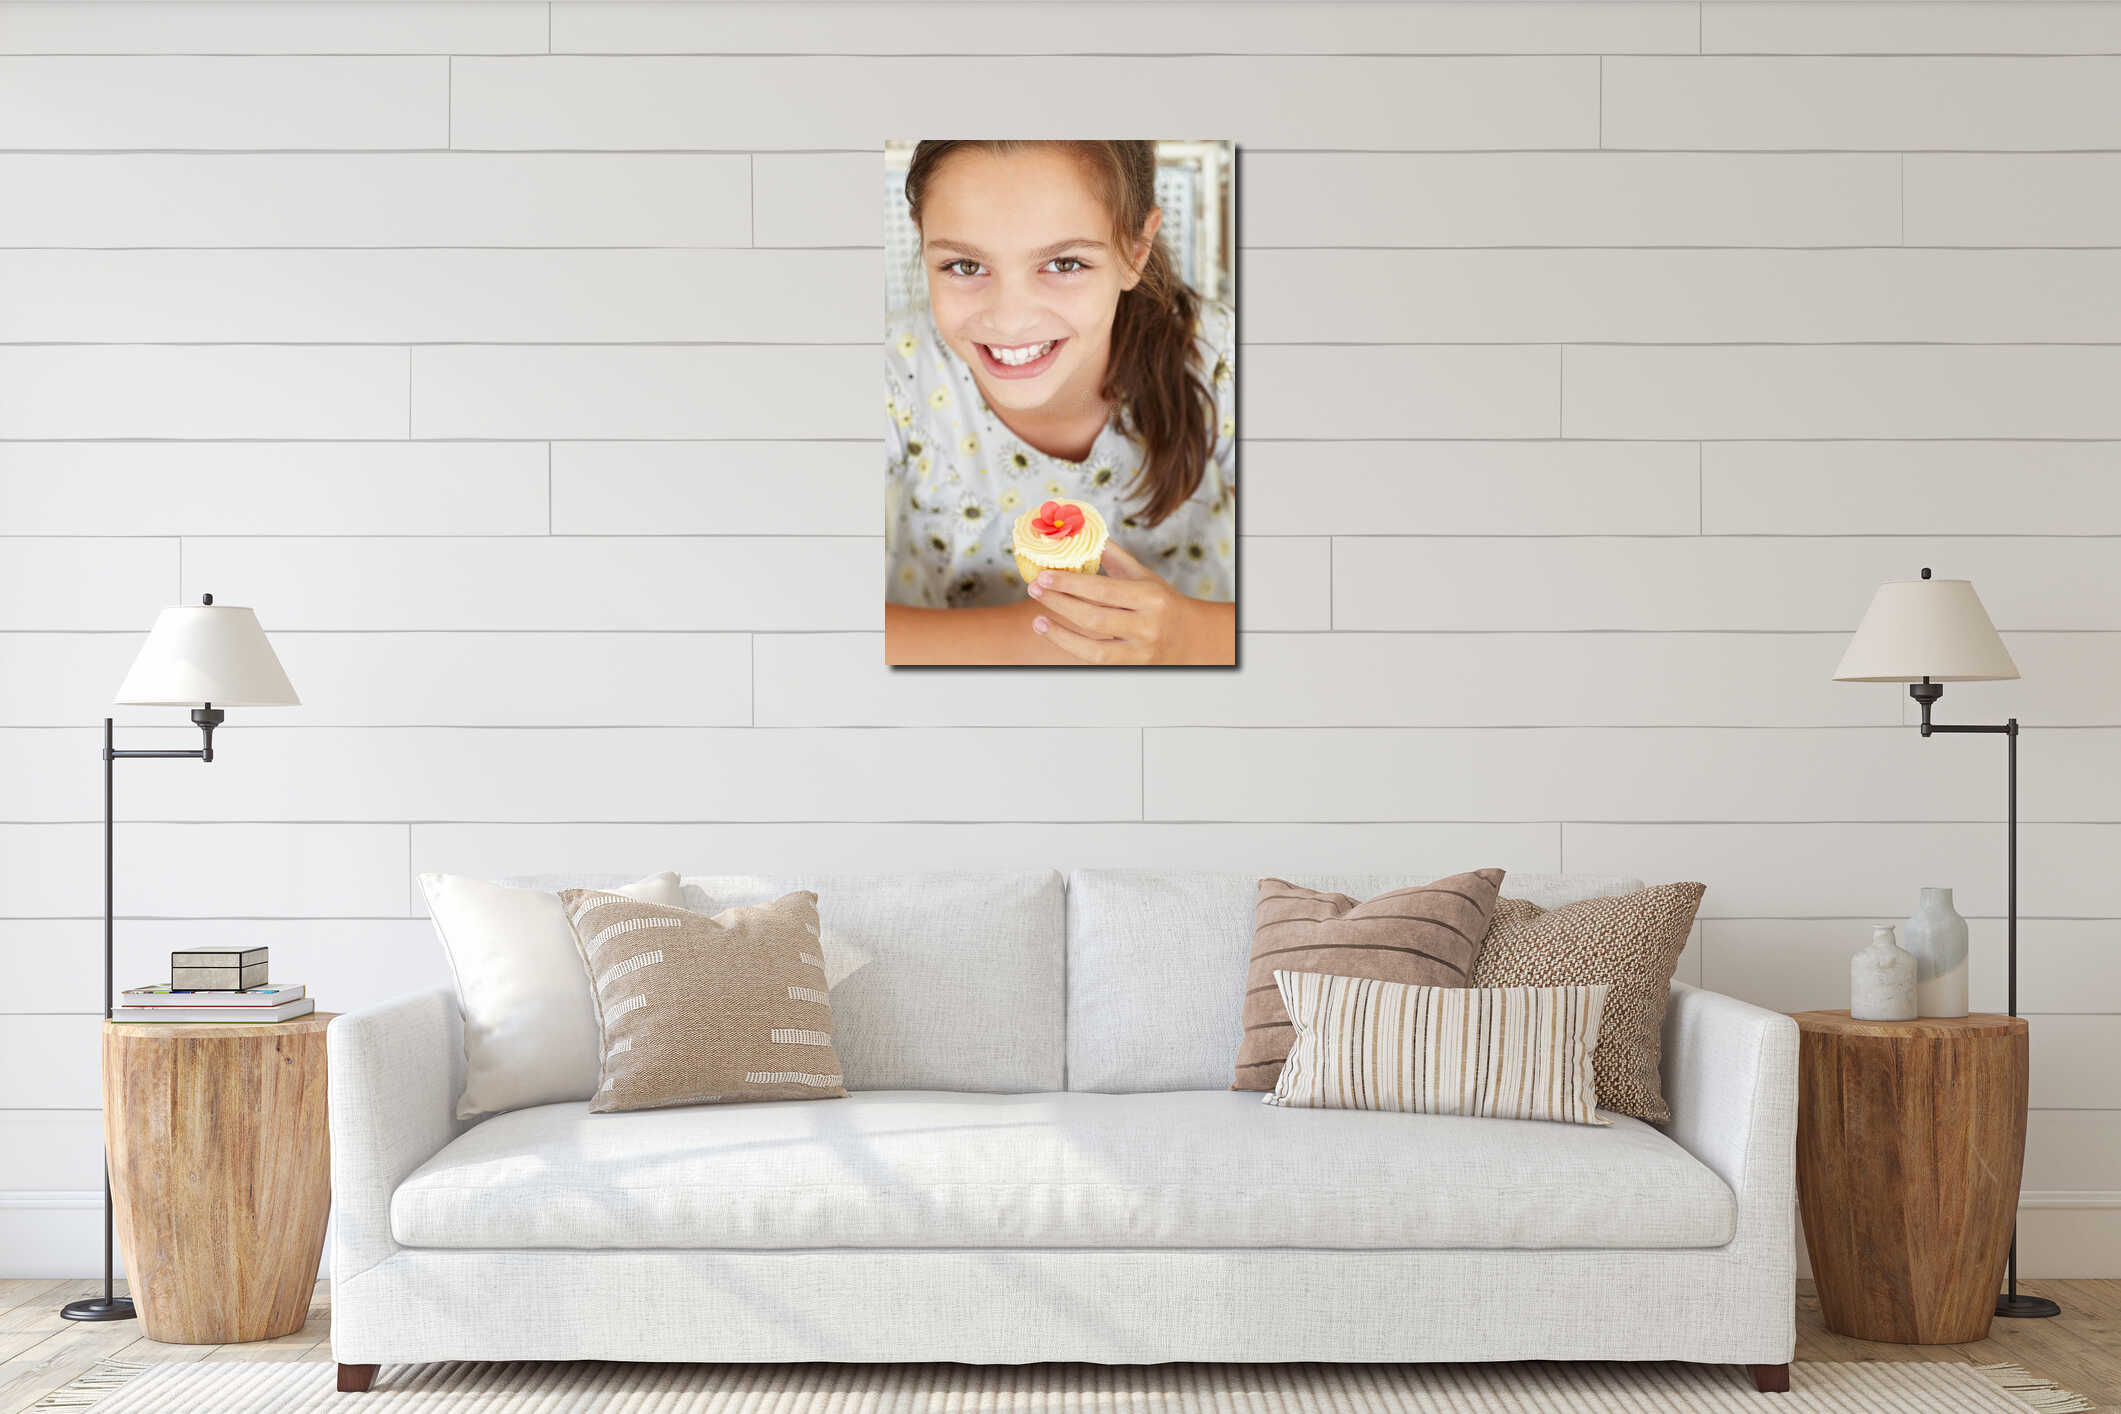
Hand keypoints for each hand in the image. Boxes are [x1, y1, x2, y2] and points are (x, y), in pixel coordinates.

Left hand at [1026, 542, 1234, 664]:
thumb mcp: (1144, 576)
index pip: (1102, 589)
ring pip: (1093, 645)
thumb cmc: (1162, 602)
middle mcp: (1148, 625)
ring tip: (1038, 619)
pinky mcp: (1133, 666)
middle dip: (1059, 603)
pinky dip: (1071, 646)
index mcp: (1150, 596)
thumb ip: (1114, 557)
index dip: (1070, 583)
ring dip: (1060, 632)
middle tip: (1034, 589)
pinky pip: (1096, 659)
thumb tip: (1084, 534)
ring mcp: (1141, 650)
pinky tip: (1054, 633)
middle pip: (1094, 616)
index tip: (1044, 575)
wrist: (1190, 637)